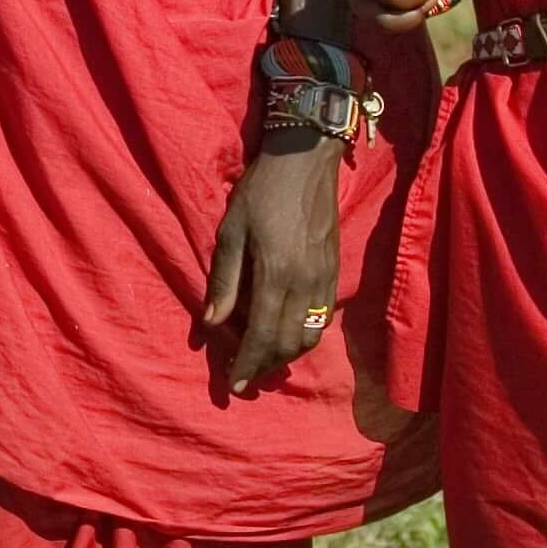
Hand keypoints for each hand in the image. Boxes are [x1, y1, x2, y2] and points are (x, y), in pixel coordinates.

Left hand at [200, 137, 344, 383]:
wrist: (304, 161)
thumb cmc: (260, 193)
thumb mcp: (230, 232)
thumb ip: (224, 280)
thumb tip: (212, 324)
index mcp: (276, 275)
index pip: (262, 336)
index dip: (248, 365)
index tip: (234, 385)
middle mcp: (305, 284)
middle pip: (288, 344)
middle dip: (266, 366)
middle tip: (244, 377)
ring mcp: (324, 279)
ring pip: (310, 335)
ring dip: (287, 355)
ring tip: (264, 360)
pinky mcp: (334, 271)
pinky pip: (322, 318)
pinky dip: (304, 335)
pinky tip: (286, 334)